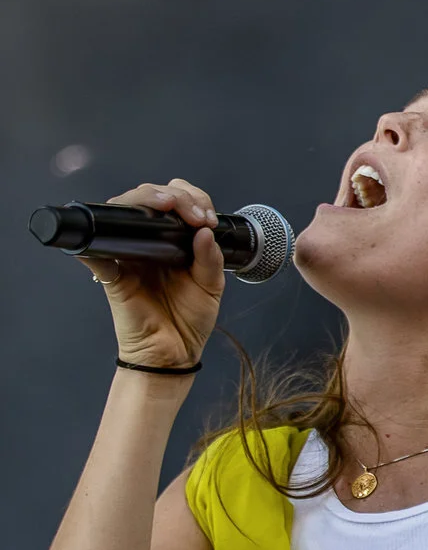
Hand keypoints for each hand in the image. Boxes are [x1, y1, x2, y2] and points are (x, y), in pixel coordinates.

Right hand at [76, 179, 224, 368]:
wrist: (174, 354)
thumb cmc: (189, 321)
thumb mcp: (211, 287)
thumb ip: (210, 259)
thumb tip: (204, 231)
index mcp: (172, 240)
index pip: (176, 201)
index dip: (191, 198)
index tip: (206, 217)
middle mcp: (148, 241)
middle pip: (150, 196)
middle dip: (176, 195)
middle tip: (194, 215)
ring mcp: (127, 254)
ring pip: (124, 210)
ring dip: (147, 199)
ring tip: (170, 207)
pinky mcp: (111, 274)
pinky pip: (94, 253)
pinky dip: (94, 242)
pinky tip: (110, 234)